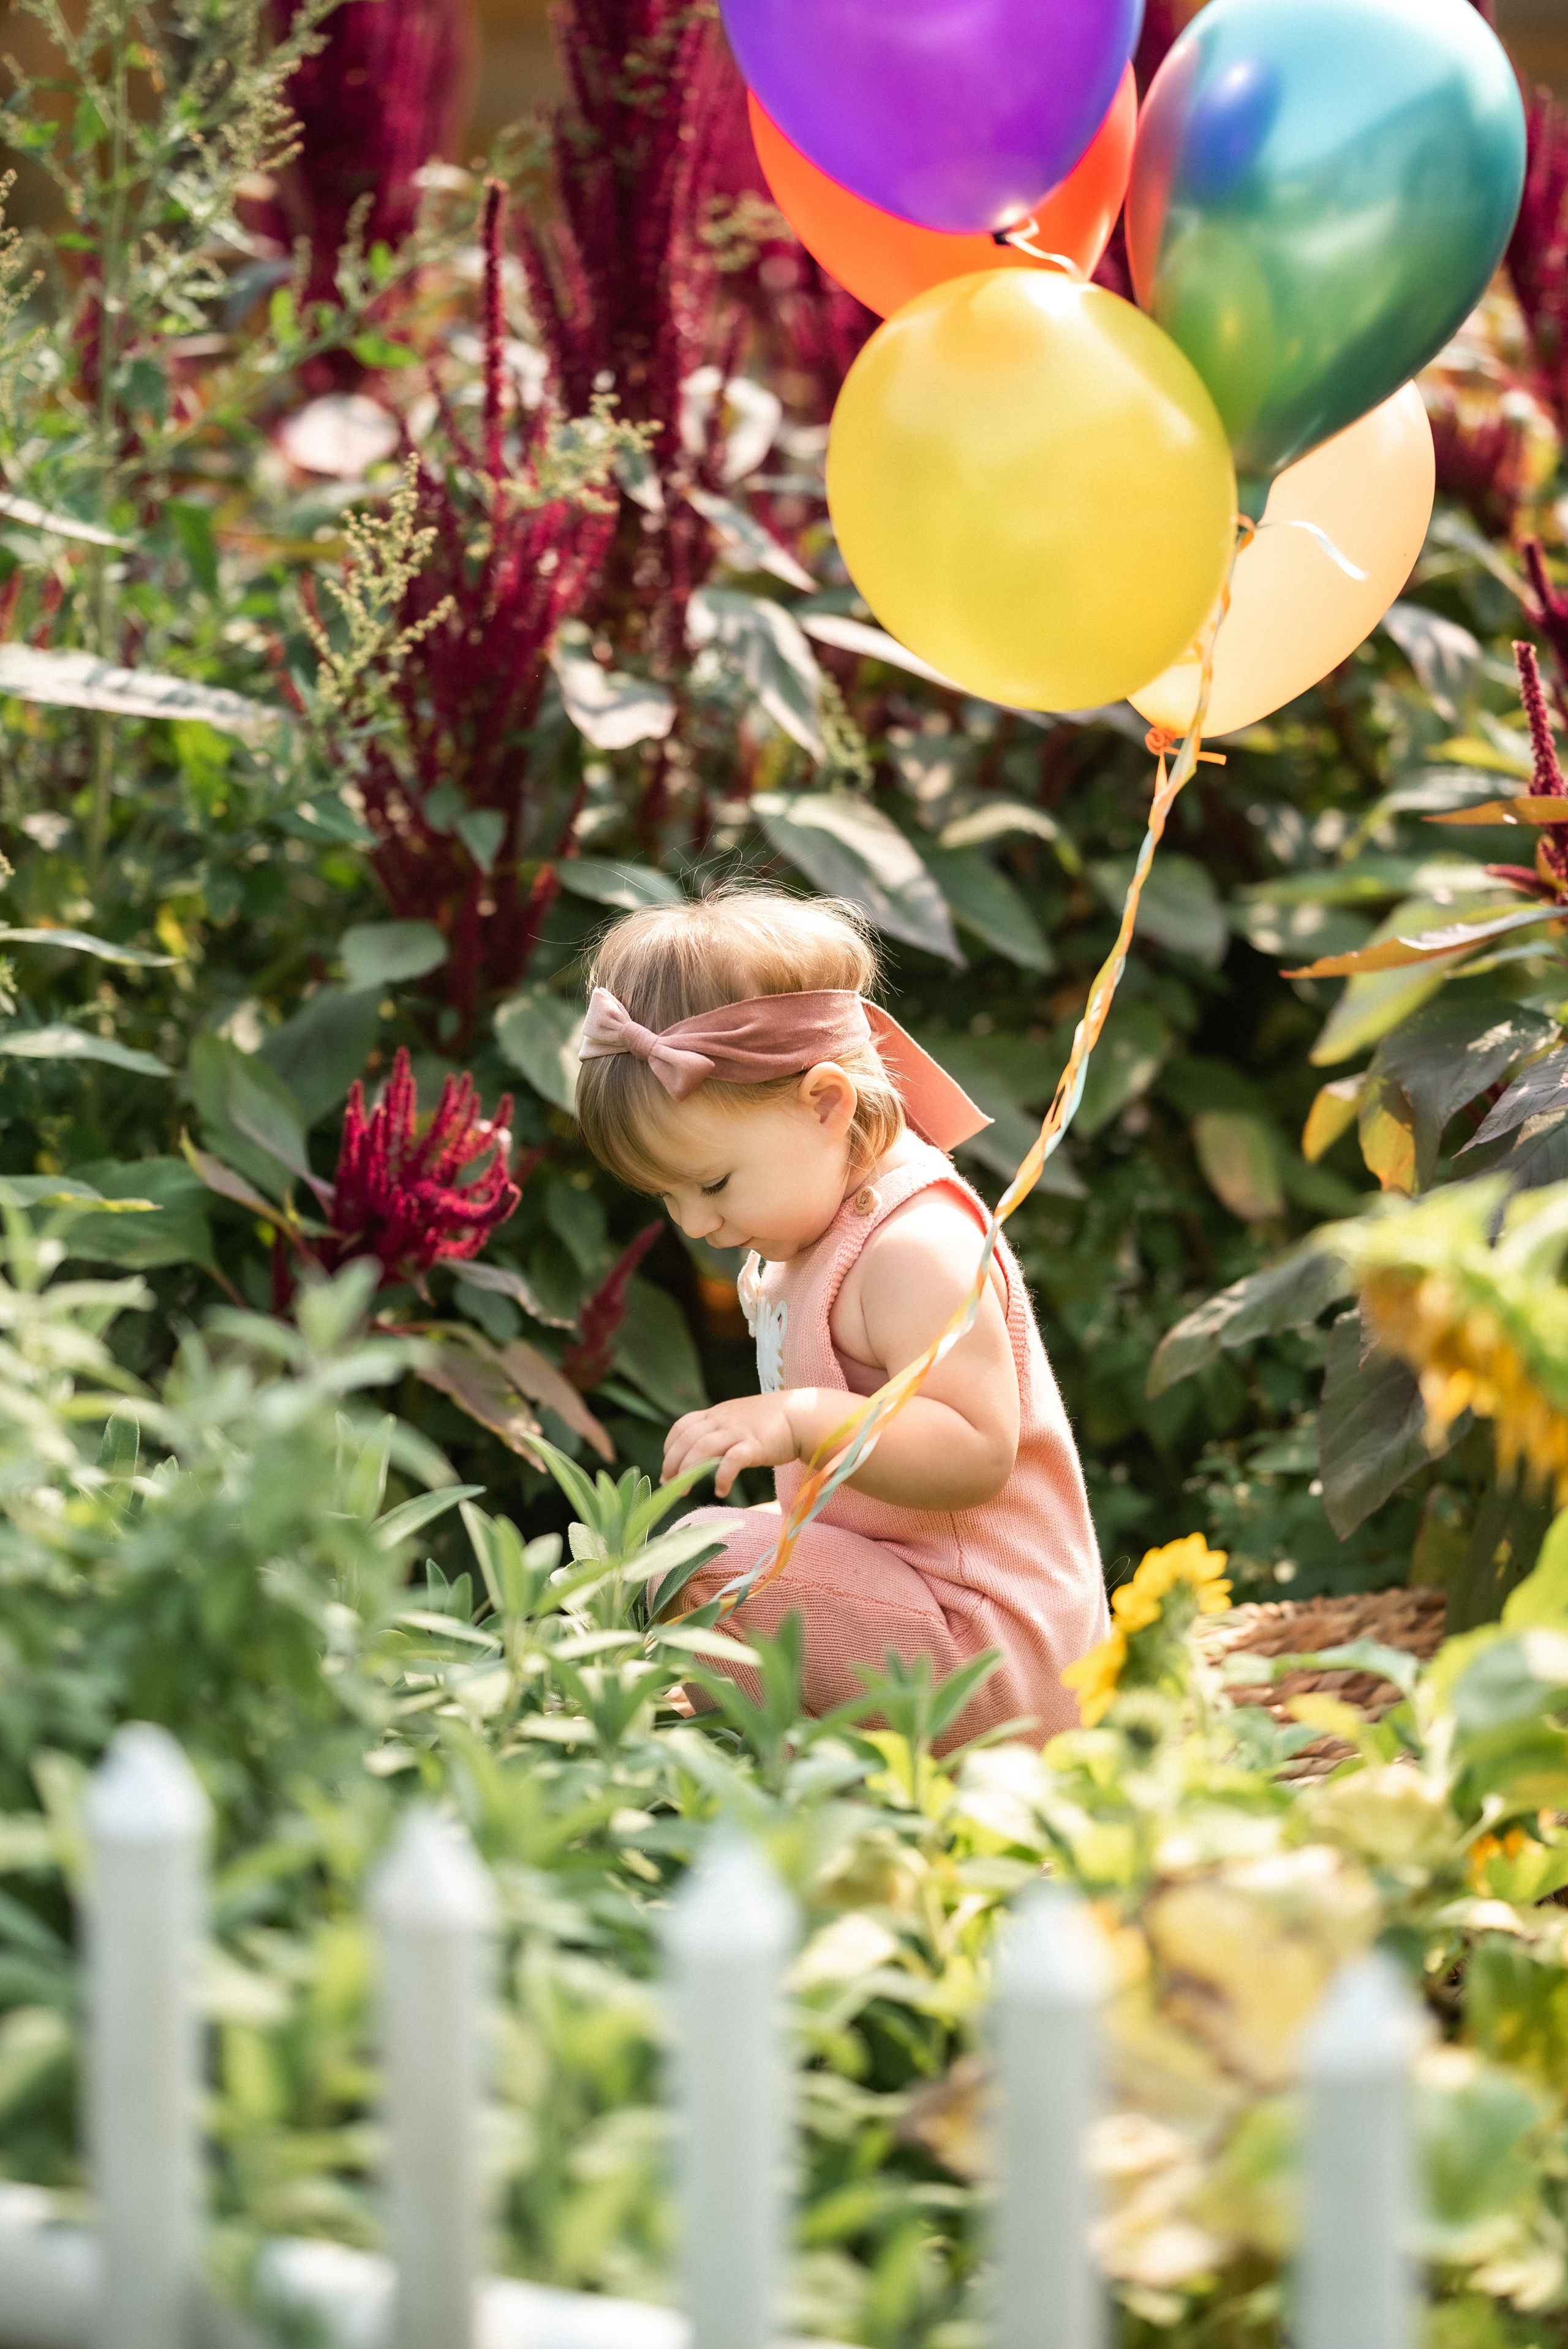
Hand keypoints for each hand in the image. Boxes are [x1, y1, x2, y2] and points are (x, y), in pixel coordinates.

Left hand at [662, 1392, 800, 1498]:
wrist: (803, 1415)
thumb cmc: (771, 1421)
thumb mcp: (738, 1418)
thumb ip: (720, 1429)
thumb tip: (702, 1449)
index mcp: (716, 1413)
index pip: (682, 1426)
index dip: (670, 1447)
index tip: (668, 1466)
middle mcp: (723, 1420)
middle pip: (686, 1439)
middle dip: (672, 1463)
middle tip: (668, 1485)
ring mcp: (738, 1432)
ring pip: (702, 1448)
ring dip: (688, 1472)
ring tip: (685, 1491)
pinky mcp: (755, 1445)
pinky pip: (731, 1461)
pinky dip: (721, 1477)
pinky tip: (720, 1491)